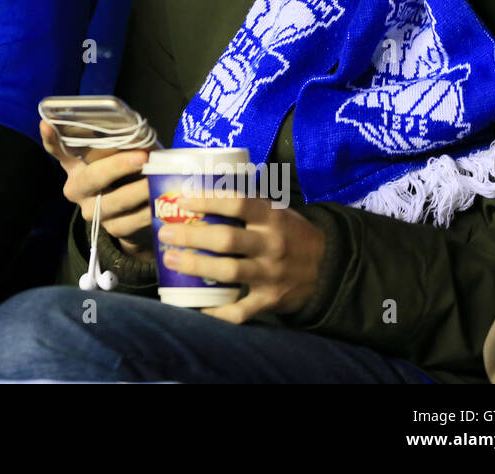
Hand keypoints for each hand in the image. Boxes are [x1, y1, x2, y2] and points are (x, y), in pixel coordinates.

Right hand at [40, 120, 153, 256]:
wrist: (132, 217)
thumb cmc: (126, 174)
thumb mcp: (121, 156)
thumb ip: (125, 146)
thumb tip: (142, 135)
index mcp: (75, 167)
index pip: (58, 152)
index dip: (52, 140)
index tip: (46, 124)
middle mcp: (77, 189)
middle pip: (92, 178)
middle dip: (118, 167)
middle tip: (142, 157)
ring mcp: (91, 211)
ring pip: (114, 202)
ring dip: (138, 190)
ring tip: (157, 180)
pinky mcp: (111, 229)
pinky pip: (129, 221)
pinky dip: (146, 211)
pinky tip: (158, 202)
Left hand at [156, 194, 324, 322]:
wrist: (329, 267)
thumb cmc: (291, 233)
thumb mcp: (277, 211)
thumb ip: (248, 202)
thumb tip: (203, 183)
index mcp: (272, 218)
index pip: (238, 203)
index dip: (208, 200)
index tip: (182, 199)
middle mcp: (272, 245)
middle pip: (226, 239)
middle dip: (191, 236)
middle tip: (164, 232)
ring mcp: (271, 275)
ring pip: (229, 272)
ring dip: (195, 266)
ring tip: (169, 259)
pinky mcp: (271, 300)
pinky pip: (241, 310)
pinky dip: (217, 311)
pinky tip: (195, 306)